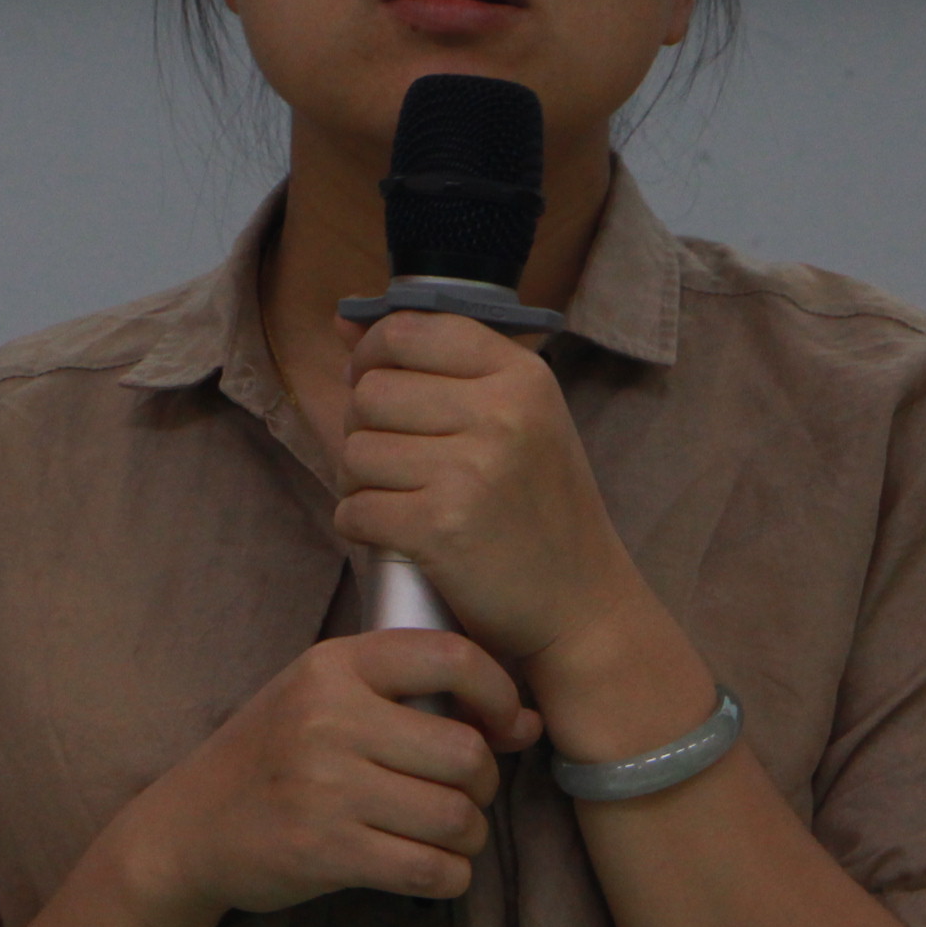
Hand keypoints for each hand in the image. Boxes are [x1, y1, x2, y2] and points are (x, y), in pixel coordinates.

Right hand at [113, 632, 539, 916]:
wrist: (190, 827)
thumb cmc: (276, 756)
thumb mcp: (325, 695)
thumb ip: (413, 694)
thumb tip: (527, 723)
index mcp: (336, 664)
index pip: (452, 657)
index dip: (500, 694)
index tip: (506, 726)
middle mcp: (330, 717)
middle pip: (464, 753)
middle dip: (484, 783)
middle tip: (465, 794)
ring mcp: (325, 787)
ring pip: (455, 817)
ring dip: (470, 835)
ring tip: (448, 834)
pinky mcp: (325, 850)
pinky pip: (429, 869)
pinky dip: (449, 876)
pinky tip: (433, 867)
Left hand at [332, 311, 645, 671]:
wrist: (581, 604)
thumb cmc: (541, 508)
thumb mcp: (520, 418)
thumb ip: (441, 368)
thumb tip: (343, 322)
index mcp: (521, 375)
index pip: (409, 329)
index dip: (373, 353)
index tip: (374, 382)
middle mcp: (500, 413)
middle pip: (371, 391)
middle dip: (364, 426)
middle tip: (395, 459)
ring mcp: (471, 470)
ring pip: (355, 450)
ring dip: (360, 480)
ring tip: (400, 497)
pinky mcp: (441, 527)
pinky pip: (354, 508)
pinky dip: (361, 524)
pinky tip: (395, 533)